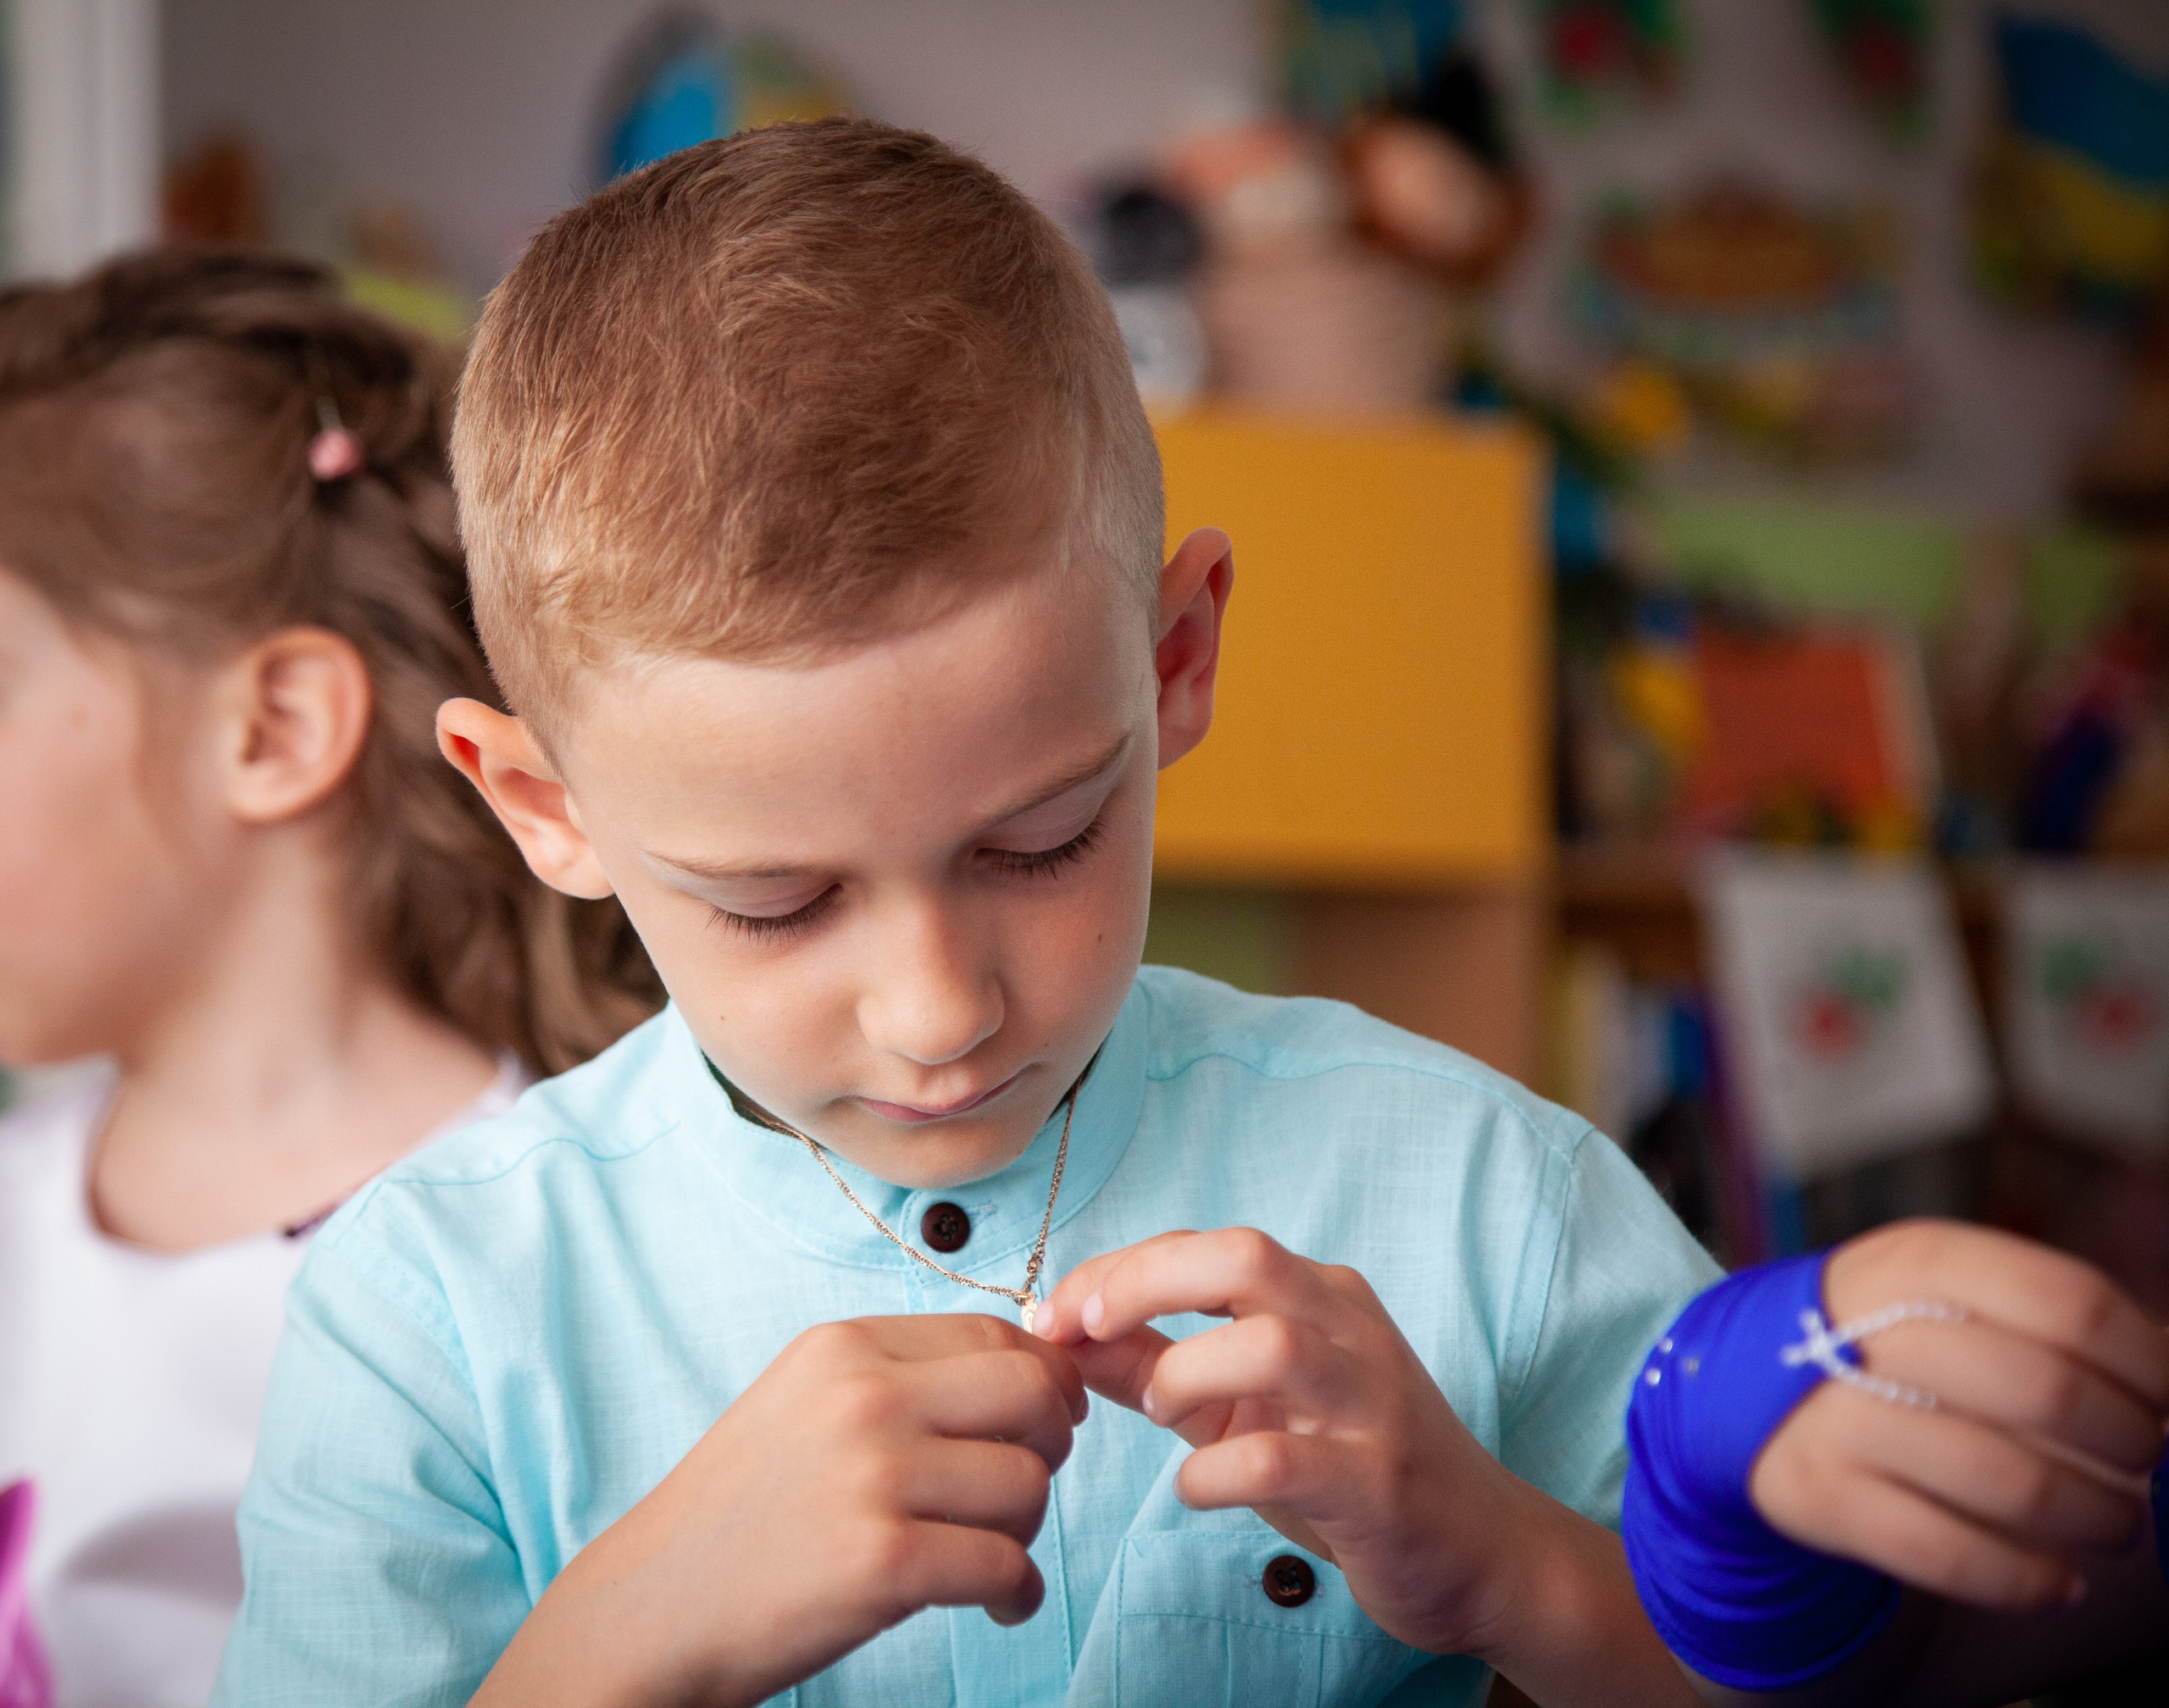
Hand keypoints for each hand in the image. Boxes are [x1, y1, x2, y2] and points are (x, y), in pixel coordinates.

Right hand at [473, 1314, 1084, 1707]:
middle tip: (1024, 1488)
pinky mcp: (882, 1562)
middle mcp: (863, 1397)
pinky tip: (994, 1604)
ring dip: (1027, 1529)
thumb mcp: (807, 1403)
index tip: (1049, 1418)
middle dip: (1055, 1439)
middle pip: (1031, 1391)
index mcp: (846, 1347)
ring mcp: (873, 1477)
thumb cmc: (742, 1513)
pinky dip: (1018, 1592)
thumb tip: (1029, 1374)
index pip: (995, 1333)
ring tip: (987, 1556)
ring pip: (1027, 1483)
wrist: (652, 1609)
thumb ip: (901, 1378)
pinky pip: (1007, 1565)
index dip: (1043, 1378)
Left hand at [1033, 1229, 1694, 1706]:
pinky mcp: (1380, 1482)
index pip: (1206, 1246)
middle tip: (1078, 1328)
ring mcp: (1371, 1403)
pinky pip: (1288, 1457)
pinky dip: (1220, 1471)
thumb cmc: (1351, 1470)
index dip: (1118, 1270)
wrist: (1482, 1553)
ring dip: (1189, 1371)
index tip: (1052, 1313)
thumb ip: (1159, 1367)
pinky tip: (1195, 1489)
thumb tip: (1062, 1338)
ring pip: (1273, 1344)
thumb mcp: (1246, 1408)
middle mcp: (1350, 1329)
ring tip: (1160, 1413)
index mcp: (1318, 1297)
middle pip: (1244, 1259)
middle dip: (1145, 1281)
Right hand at [1750, 1220, 2168, 1613]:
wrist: (1738, 1384)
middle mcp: (1868, 1327)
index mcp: (1919, 1261)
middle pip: (2047, 1390)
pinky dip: (2026, 1580)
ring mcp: (1833, 1413)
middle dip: (2130, 1442)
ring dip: (2097, 1518)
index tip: (2168, 1397)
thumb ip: (2057, 1326)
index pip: (2070, 1303)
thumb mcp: (1954, 1299)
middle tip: (2146, 1462)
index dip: (2147, 1361)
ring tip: (2118, 1528)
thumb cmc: (1893, 1341)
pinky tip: (2058, 1582)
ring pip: (2007, 1480)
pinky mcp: (1814, 1492)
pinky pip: (1947, 1553)